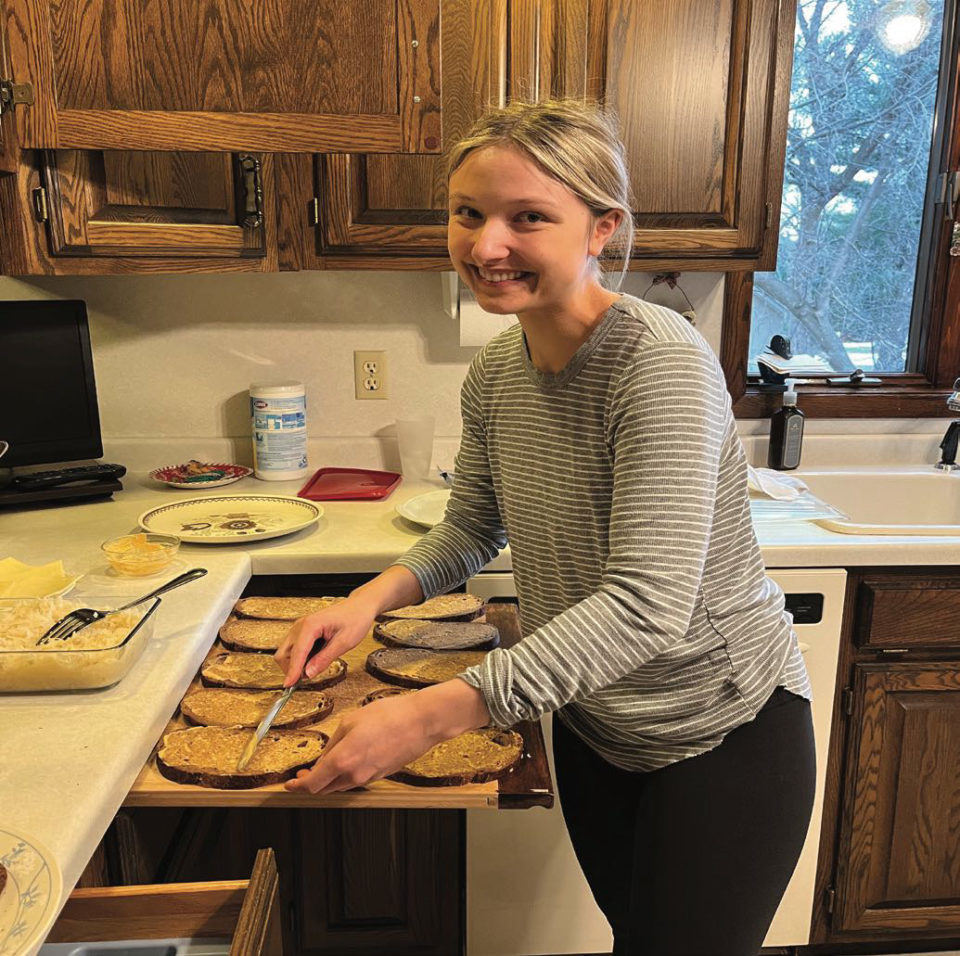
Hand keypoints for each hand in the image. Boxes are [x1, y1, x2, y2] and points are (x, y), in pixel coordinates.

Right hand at [274, 598, 374, 686]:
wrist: (360, 607)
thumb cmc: (355, 619)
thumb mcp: (344, 642)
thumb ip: (325, 659)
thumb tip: (308, 673)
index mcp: (310, 625)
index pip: (297, 653)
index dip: (292, 671)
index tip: (288, 685)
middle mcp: (301, 625)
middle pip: (284, 654)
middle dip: (292, 668)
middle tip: (309, 677)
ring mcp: (300, 627)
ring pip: (287, 652)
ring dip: (296, 664)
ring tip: (316, 666)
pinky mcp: (303, 631)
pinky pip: (294, 649)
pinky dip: (300, 658)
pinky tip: (315, 659)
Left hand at [285, 679, 491, 793]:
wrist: (422, 722)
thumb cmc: (390, 716)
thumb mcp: (351, 720)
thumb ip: (334, 741)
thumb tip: (326, 755)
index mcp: (342, 760)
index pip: (313, 783)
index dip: (297, 785)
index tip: (290, 783)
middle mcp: (355, 774)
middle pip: (325, 788)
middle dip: (312, 782)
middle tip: (303, 773)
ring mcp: (369, 776)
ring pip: (341, 784)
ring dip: (329, 778)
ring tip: (325, 763)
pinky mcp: (381, 774)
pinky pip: (357, 778)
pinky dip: (346, 773)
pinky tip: (348, 758)